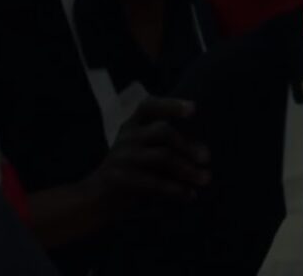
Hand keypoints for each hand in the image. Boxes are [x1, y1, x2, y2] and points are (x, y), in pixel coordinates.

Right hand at [87, 97, 210, 215]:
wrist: (96, 197)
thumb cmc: (131, 169)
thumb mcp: (143, 150)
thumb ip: (170, 146)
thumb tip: (203, 153)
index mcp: (132, 125)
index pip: (149, 106)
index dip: (171, 105)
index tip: (194, 109)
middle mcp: (127, 137)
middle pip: (163, 131)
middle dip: (188, 145)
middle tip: (206, 158)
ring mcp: (123, 157)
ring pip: (163, 157)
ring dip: (188, 170)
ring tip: (205, 179)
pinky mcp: (122, 179)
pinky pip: (156, 183)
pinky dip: (177, 190)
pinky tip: (190, 195)